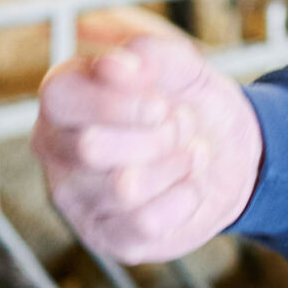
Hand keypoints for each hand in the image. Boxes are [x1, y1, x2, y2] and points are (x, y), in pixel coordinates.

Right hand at [33, 32, 263, 262]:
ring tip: (191, 150)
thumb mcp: (184, 64)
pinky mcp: (108, 237)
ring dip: (177, 163)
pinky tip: (190, 184)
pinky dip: (185, 197)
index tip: (162, 99)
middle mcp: (58, 150)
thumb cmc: (189, 101)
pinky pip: (146, 224)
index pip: (60, 95)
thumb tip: (120, 64)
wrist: (229, 152)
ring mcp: (78, 199)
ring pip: (123, 188)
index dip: (116, 99)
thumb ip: (152, 51)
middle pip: (90, 147)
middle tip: (181, 121)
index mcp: (65, 98)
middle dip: (157, 132)